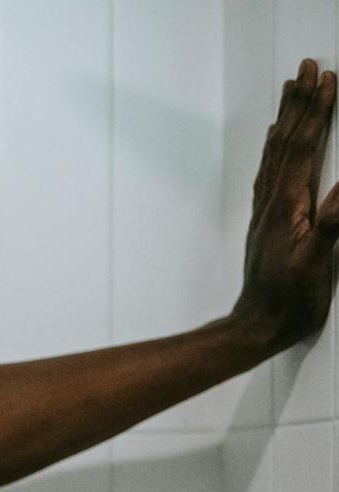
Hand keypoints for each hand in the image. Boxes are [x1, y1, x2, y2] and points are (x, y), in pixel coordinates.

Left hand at [232, 59, 338, 351]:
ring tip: (290, 91)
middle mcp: (272, 202)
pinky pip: (269, 173)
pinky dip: (275, 149)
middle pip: (286, 142)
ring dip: (286, 119)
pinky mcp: (266, 222)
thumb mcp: (318, 262)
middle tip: (305, 68)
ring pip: (276, 154)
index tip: (327, 80)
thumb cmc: (291, 300)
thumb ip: (333, 223)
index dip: (316, 112)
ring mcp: (267, 211)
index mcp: (288, 206)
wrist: (257, 326)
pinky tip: (274, 143)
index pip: (303, 148)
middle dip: (299, 103)